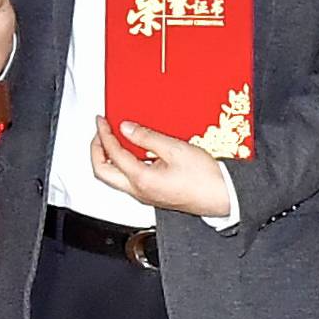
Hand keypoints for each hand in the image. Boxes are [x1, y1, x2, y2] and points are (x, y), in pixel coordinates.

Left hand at [93, 116, 237, 222]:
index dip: (104, 134)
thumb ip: (147, 137)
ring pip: (113, 178)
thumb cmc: (205, 179)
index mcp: (141, 179)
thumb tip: (127, 128)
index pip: (113, 154)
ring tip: (112, 139)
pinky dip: (122, 164)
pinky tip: (132, 152)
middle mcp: (139, 191)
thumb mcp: (175, 149)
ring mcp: (144, 195)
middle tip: (100, 132)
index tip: (102, 121)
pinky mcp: (152, 195)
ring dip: (108, 158)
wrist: (222, 196)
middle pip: (102, 172)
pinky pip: (127, 180)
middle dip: (96, 150)